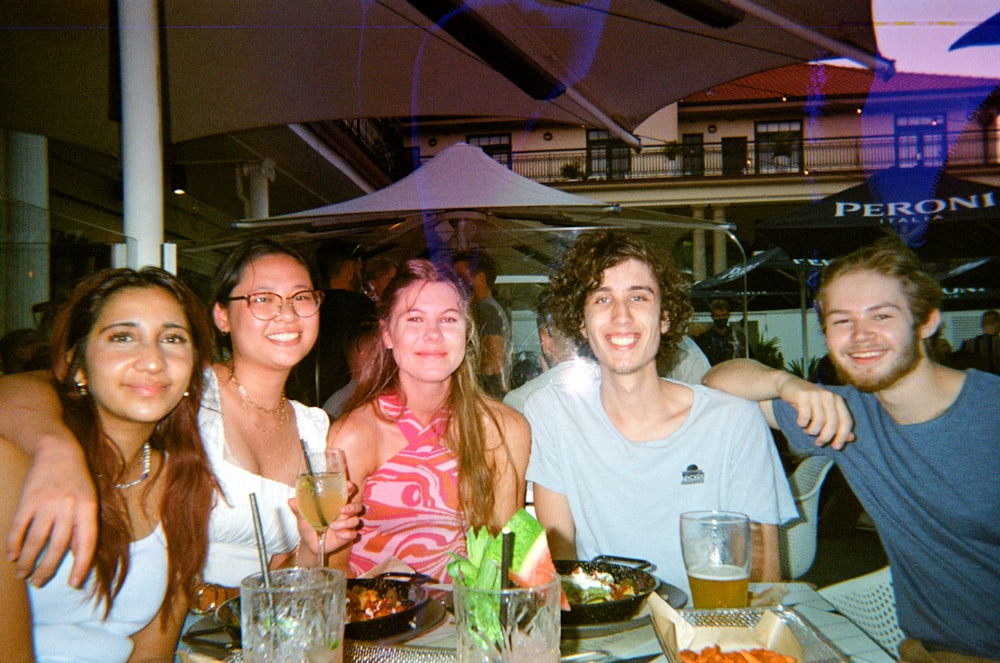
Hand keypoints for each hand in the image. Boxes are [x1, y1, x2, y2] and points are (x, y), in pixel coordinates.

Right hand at [6, 438, 97, 586]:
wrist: (58, 450)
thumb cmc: (76, 479)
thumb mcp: (89, 499)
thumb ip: (84, 525)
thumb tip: (77, 555)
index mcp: (88, 508)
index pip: (86, 542)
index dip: (81, 565)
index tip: (73, 583)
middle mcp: (69, 506)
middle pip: (57, 546)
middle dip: (47, 569)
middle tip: (39, 583)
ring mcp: (47, 502)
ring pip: (35, 540)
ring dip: (27, 561)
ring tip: (22, 574)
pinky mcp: (27, 499)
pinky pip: (19, 527)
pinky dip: (13, 544)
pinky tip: (11, 557)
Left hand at [288, 488, 362, 557]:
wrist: (310, 545)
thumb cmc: (309, 527)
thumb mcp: (303, 518)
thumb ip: (299, 509)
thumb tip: (291, 501)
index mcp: (335, 504)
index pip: (347, 493)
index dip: (350, 488)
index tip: (349, 485)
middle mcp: (344, 513)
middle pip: (357, 506)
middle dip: (352, 507)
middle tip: (342, 510)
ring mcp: (346, 525)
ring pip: (355, 520)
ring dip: (345, 523)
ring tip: (332, 526)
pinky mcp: (347, 536)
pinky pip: (352, 534)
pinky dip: (346, 534)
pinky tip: (339, 535)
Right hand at [775, 375, 855, 448]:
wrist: (789, 385)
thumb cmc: (809, 402)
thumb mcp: (824, 411)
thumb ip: (838, 424)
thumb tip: (851, 438)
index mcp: (838, 400)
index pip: (846, 421)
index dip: (842, 436)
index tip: (836, 447)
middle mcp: (829, 396)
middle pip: (833, 423)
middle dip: (826, 437)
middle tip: (819, 443)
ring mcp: (816, 394)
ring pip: (819, 421)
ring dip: (812, 431)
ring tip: (807, 430)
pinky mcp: (803, 395)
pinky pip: (805, 416)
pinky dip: (802, 423)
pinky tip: (800, 422)